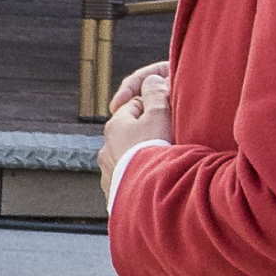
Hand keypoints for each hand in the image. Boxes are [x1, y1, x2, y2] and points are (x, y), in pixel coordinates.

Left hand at [98, 64, 171, 182]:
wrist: (148, 194)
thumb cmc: (155, 149)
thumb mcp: (159, 115)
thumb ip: (155, 94)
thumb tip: (152, 81)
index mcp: (114, 126)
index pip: (134, 106)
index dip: (155, 106)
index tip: (170, 114)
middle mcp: (105, 148)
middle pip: (131, 133)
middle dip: (148, 133)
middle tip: (170, 139)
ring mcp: (107, 172)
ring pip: (129, 157)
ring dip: (143, 157)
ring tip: (163, 163)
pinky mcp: (114, 193)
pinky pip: (129, 179)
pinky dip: (139, 177)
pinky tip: (153, 181)